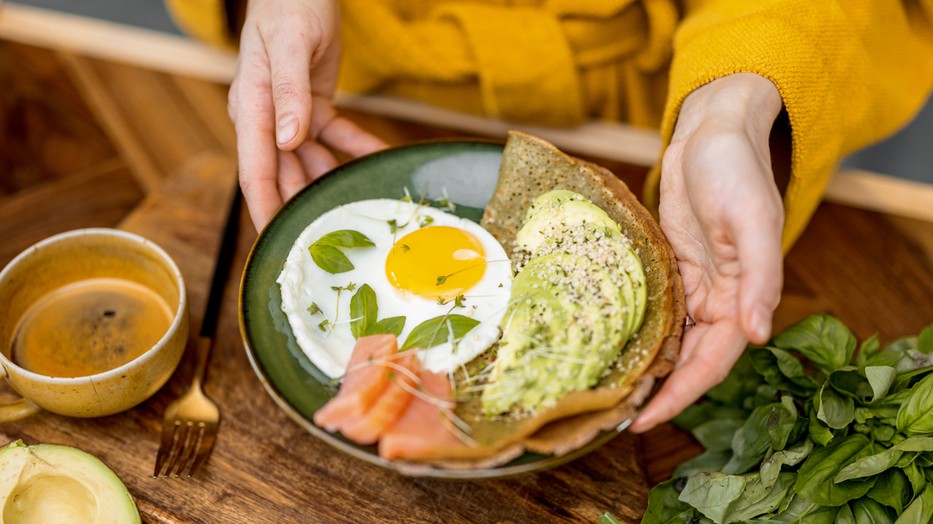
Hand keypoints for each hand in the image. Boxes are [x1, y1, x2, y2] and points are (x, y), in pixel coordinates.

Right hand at [228, 0, 387, 230]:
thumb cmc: (288, 7)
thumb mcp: (289, 46)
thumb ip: (289, 92)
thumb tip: (287, 139)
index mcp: (251, 109)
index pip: (254, 170)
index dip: (266, 210)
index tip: (277, 246)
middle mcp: (266, 119)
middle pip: (283, 176)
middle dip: (303, 208)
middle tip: (330, 244)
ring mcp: (289, 117)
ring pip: (310, 163)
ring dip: (333, 184)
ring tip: (361, 209)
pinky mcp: (313, 108)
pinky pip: (336, 137)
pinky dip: (357, 148)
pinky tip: (379, 160)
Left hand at [630, 73, 784, 431]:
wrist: (710, 132)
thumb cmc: (734, 168)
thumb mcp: (751, 219)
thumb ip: (760, 278)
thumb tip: (758, 335)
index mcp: (742, 295)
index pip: (712, 362)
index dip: (682, 395)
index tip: (646, 421)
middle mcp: (717, 298)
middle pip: (687, 360)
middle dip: (657, 391)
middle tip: (614, 416)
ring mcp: (691, 284)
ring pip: (669, 340)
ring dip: (645, 367)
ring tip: (606, 392)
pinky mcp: (668, 267)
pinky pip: (654, 310)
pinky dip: (636, 332)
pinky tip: (609, 346)